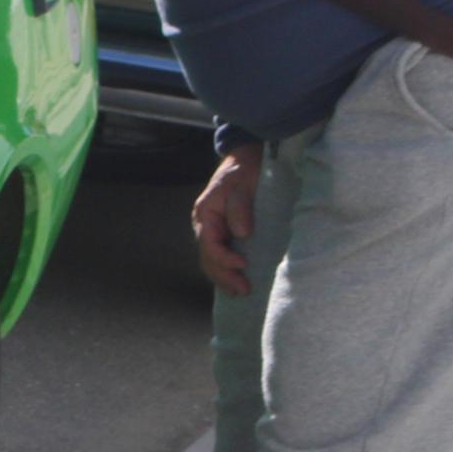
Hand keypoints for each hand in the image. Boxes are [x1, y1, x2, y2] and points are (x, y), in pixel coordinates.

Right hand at [191, 149, 258, 298]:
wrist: (246, 160)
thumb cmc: (244, 171)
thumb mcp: (241, 185)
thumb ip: (240, 208)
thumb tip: (242, 233)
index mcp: (205, 214)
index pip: (209, 243)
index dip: (224, 257)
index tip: (242, 264)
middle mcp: (205, 226)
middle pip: (208, 257)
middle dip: (224, 275)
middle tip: (243, 290)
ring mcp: (214, 231)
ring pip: (212, 260)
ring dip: (225, 277)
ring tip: (240, 291)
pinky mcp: (226, 234)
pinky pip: (221, 257)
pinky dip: (227, 271)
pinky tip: (236, 282)